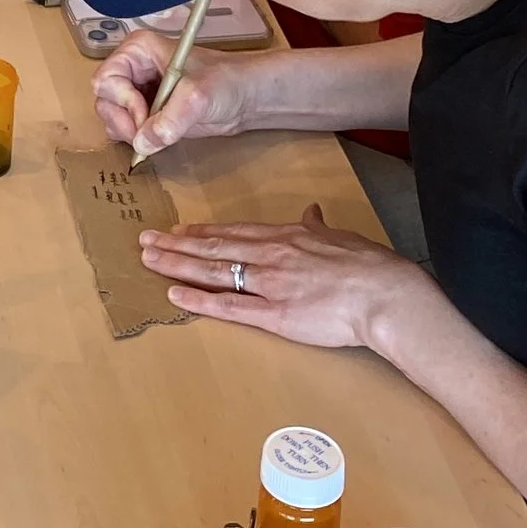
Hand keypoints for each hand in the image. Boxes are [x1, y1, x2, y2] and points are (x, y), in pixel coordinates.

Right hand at [92, 27, 260, 161]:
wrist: (246, 97)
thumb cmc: (225, 82)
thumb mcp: (198, 96)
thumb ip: (170, 119)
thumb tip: (142, 143)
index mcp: (137, 50)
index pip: (106, 79)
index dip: (122, 102)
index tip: (145, 117)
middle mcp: (133, 68)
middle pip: (104, 99)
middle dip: (122, 121)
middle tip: (145, 135)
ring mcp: (138, 90)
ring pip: (111, 116)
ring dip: (127, 132)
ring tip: (155, 136)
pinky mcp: (147, 111)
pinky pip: (125, 128)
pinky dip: (135, 139)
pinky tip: (156, 139)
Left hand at [138, 201, 423, 355]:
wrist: (382, 293)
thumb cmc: (366, 265)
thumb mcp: (338, 236)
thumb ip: (317, 226)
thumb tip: (311, 213)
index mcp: (284, 236)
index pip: (233, 232)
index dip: (201, 232)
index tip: (177, 230)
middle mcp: (269, 255)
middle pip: (213, 248)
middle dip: (176, 244)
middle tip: (144, 241)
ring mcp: (268, 283)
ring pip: (213, 271)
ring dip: (177, 265)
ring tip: (149, 261)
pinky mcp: (274, 314)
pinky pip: (229, 306)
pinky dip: (199, 300)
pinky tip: (175, 295)